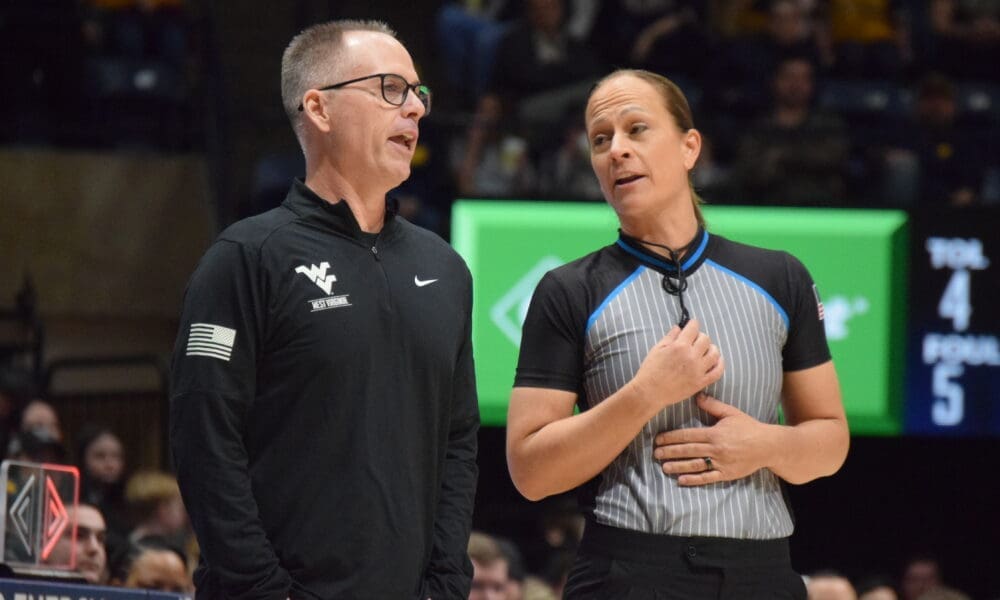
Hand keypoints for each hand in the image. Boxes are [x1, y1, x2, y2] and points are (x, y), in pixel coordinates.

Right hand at [629, 319, 723, 410]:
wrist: (650, 392)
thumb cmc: (650, 370)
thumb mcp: (657, 349)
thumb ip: (670, 337)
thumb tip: (679, 328)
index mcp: (679, 346)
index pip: (693, 328)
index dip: (693, 324)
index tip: (692, 325)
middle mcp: (691, 356)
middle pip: (706, 339)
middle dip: (700, 336)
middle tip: (695, 340)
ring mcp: (698, 370)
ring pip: (714, 353)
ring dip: (711, 349)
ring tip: (706, 350)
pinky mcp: (701, 382)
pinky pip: (717, 372)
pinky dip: (720, 365)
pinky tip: (716, 361)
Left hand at [652, 393, 769, 485]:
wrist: (768, 446)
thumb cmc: (748, 427)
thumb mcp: (731, 413)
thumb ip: (713, 405)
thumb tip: (697, 396)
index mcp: (714, 433)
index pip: (687, 435)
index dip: (671, 438)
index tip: (658, 439)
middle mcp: (716, 449)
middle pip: (688, 450)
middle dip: (670, 452)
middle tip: (655, 454)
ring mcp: (721, 463)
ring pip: (695, 465)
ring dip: (678, 466)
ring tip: (664, 467)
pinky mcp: (726, 474)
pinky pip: (707, 478)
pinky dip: (694, 480)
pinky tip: (681, 480)